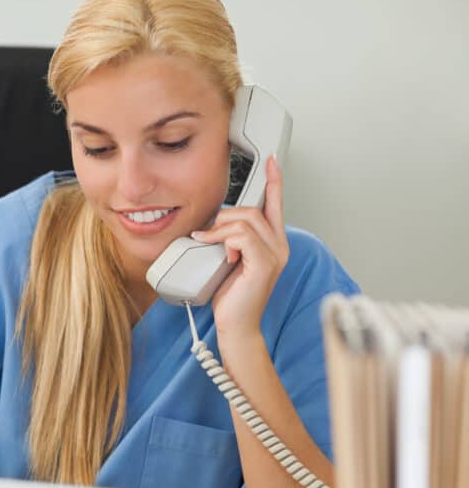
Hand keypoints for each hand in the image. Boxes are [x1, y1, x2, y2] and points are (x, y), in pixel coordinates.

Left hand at [189, 155, 288, 341]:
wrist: (236, 325)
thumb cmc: (231, 297)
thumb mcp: (228, 260)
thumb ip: (229, 240)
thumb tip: (213, 224)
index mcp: (272, 243)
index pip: (274, 205)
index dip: (274, 181)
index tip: (271, 161)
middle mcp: (279, 246)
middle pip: (253, 209)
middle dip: (225, 217)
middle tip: (209, 236)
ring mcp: (275, 255)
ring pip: (246, 220)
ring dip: (220, 230)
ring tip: (210, 246)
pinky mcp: (265, 264)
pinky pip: (242, 236)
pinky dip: (222, 239)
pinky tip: (216, 251)